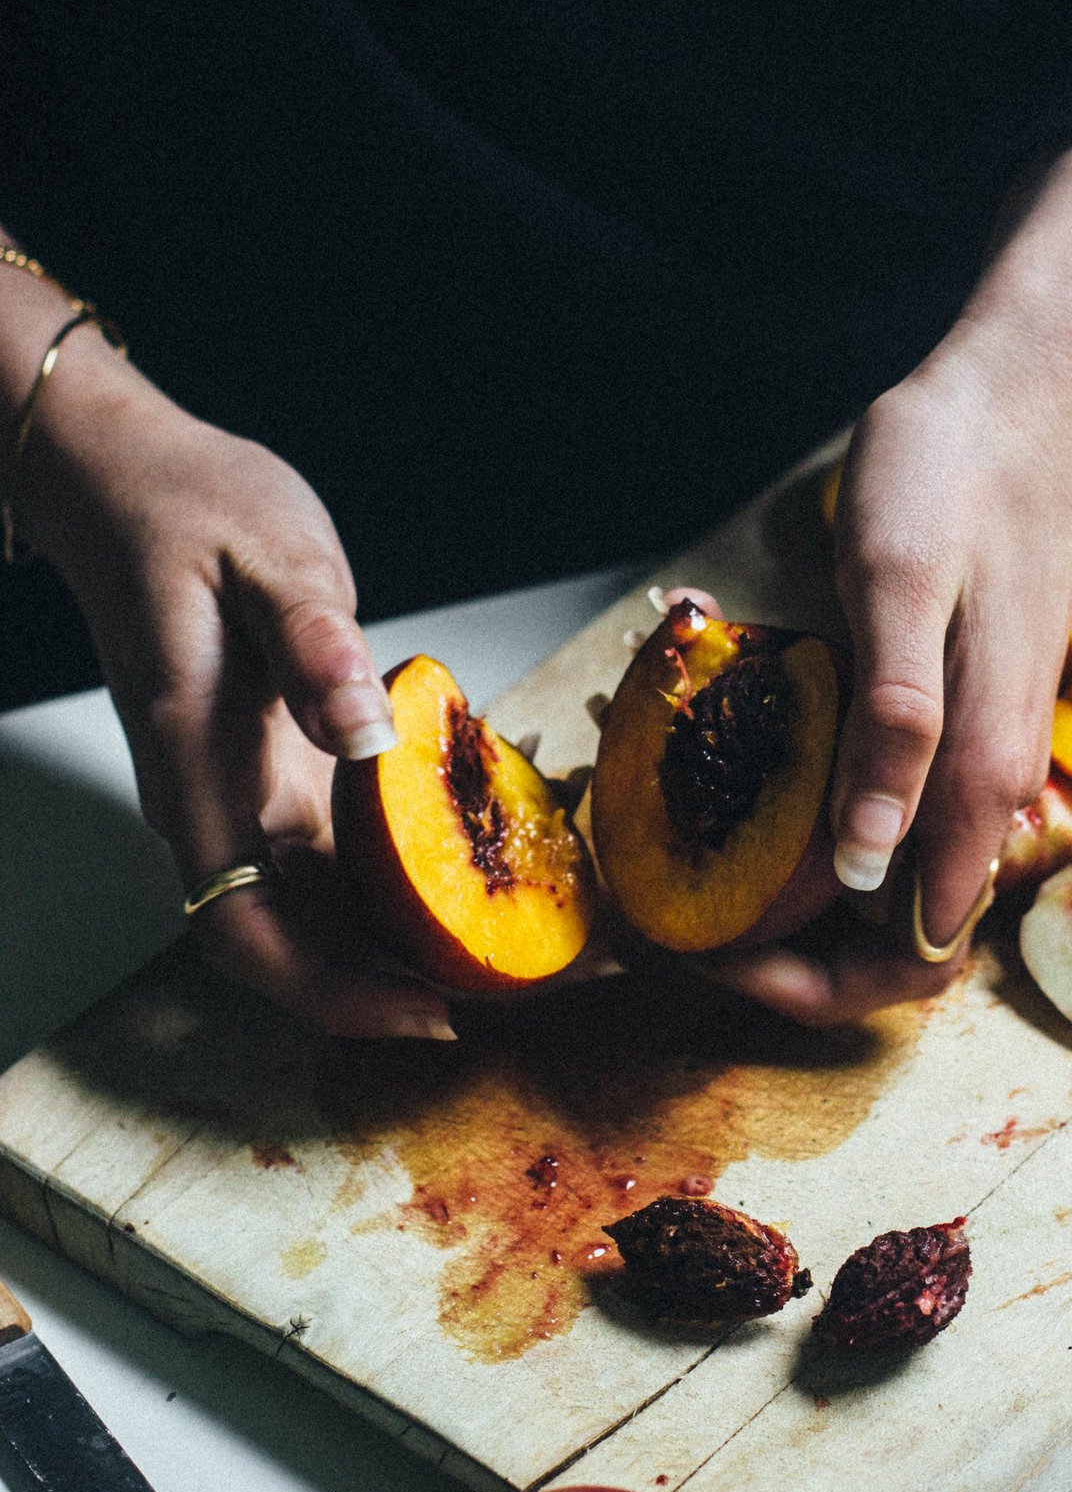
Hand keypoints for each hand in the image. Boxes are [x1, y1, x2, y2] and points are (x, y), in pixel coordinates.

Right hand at [16, 340, 455, 1037]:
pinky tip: (479, 872)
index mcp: (196, 763)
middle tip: (519, 991)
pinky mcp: (276, 770)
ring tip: (519, 950)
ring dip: (405, 943)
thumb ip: (312, 643)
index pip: (243, 924)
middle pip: (292, 941)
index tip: (423, 1010)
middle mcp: (216, 800)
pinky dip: (405, 880)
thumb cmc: (184, 509)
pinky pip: (339, 854)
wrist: (131, 481)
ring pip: (320, 909)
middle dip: (391, 988)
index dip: (327, 988)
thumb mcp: (263, 556)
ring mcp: (244, 792)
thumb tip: (368, 731)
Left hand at [703, 135, 1071, 1022]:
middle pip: (903, 934)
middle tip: (684, 916)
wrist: (1024, 381)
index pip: (915, 954)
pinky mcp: (962, 710)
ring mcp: (981, 746)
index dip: (808, 983)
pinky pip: (894, 805)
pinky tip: (748, 768)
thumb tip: (861, 872)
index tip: (706, 949)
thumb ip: (893, 732)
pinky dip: (818, 815)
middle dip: (793, 953)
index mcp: (982, 773)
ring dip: (797, 884)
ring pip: (894, 873)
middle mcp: (993, 782)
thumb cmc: (955, 467)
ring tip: (693, 844)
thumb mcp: (900, 586)